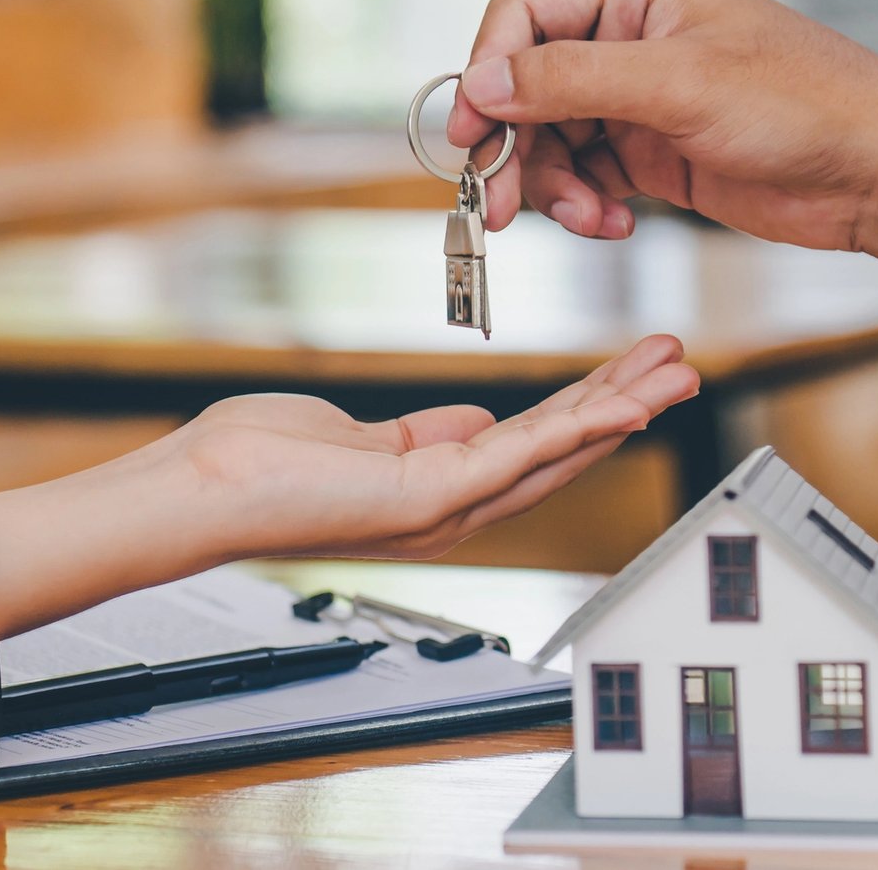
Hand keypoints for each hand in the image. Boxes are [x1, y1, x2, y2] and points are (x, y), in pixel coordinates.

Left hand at [0, 335, 698, 639]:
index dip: (589, 408)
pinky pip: (516, 460)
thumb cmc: (254, 463)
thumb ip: (420, 431)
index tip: (632, 371)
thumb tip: (468, 418)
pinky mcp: (425, 501)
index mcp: (435, 486)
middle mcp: (448, 506)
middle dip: (624, 406)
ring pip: (552, 455)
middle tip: (680, 365)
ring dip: (617, 411)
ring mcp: (441, 510)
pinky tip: (619, 402)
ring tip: (672, 372)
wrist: (197, 489)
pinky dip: (575, 429)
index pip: (531, 445)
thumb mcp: (359, 433)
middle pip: (558, 451)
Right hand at [445, 0, 877, 312]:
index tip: (469, 135)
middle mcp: (630, 38)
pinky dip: (586, 205)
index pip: (524, 17)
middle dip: (512, 146)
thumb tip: (483, 83)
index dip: (486, 73)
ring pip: (549, 138)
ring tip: (583, 219)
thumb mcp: (677, 85)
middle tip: (501, 206)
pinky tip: (614, 223)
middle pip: (527, 86)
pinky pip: (585, 175)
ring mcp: (640, 97)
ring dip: (551, 185)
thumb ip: (570, 81)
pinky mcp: (653, 150)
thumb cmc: (806, 104)